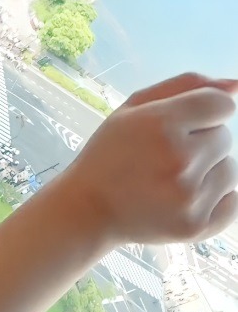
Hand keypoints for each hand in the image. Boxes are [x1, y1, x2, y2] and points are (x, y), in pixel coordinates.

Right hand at [60, 73, 237, 244]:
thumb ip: (185, 86)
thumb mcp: (131, 109)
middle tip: (164, 156)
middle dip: (201, 142)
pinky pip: (233, 201)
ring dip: (207, 171)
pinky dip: (214, 199)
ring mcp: (190, 196)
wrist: (88, 209)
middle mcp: (179, 159)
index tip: (182, 124)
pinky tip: (181, 198)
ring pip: (230, 169)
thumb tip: (235, 85)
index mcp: (160, 124)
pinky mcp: (197, 226)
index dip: (203, 113)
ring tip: (170, 179)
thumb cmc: (110, 154)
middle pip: (225, 137)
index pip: (222, 105)